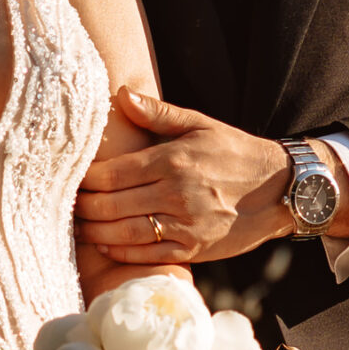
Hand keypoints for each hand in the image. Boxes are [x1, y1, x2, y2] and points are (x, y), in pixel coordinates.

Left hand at [76, 90, 348, 267]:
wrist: (281, 190)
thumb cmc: (236, 153)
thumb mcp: (200, 125)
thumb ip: (158, 113)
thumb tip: (121, 95)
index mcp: (172, 161)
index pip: (111, 173)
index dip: (85, 179)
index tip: (71, 178)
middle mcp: (175, 194)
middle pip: (110, 205)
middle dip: (82, 207)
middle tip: (66, 204)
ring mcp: (184, 225)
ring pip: (123, 233)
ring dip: (94, 231)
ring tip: (79, 225)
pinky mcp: (193, 249)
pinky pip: (147, 254)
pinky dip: (120, 251)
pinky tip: (105, 243)